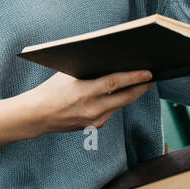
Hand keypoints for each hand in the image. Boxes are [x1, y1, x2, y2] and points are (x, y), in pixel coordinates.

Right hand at [25, 69, 156, 132]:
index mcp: (84, 93)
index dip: (134, 78)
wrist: (36, 116)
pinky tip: (120, 94)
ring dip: (131, 94)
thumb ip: (90, 71)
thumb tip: (112, 62)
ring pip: (119, 105)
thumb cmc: (50, 90)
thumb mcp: (68, 75)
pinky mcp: (93, 127)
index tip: (149, 73)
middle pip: (125, 98)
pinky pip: (110, 112)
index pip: (116, 83)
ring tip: (141, 83)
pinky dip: (116, 102)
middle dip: (141, 87)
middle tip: (153, 78)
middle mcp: (92, 109)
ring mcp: (94, 121)